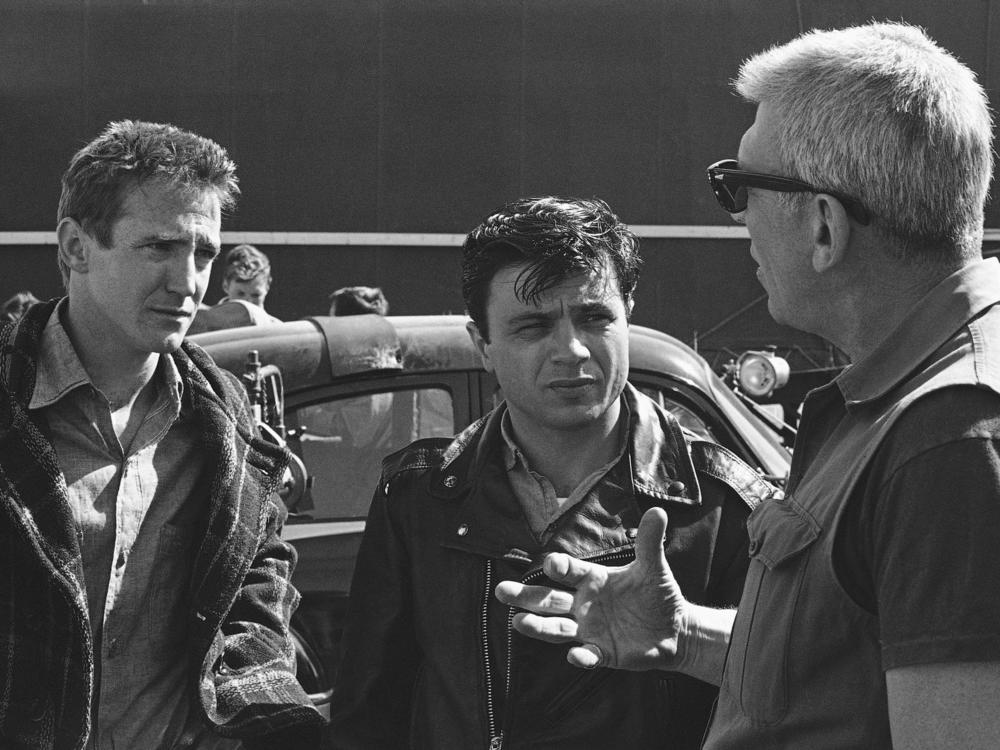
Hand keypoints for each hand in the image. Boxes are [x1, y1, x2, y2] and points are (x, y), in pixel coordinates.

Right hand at [495, 507, 688, 670]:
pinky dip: (581, 656)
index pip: (569, 571)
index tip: (552, 563)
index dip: (560, 567)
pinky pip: (588, 656)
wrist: (674, 629)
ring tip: (518, 623)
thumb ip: (650, 542)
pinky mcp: (604, 653)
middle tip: (502, 591)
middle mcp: (584, 604)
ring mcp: (591, 630)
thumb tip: (657, 512)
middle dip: (526, 596)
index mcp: (593, 579)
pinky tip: (575, 655)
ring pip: (558, 628)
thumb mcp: (654, 568)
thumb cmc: (658, 594)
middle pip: (549, 600)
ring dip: (539, 627)